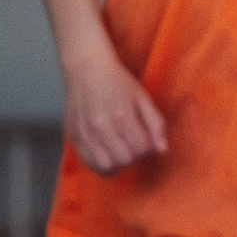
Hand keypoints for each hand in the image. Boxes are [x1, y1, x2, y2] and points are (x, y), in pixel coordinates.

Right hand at [61, 52, 167, 173]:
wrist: (87, 70)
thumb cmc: (118, 82)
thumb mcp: (144, 98)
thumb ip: (156, 124)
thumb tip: (162, 150)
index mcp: (121, 115)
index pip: (141, 148)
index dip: (149, 148)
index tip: (147, 139)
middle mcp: (100, 126)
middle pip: (124, 160)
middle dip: (136, 156)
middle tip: (135, 145)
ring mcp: (85, 133)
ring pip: (106, 166)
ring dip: (119, 163)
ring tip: (122, 150)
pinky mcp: (74, 136)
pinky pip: (89, 162)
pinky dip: (101, 164)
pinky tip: (108, 153)